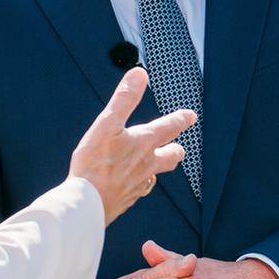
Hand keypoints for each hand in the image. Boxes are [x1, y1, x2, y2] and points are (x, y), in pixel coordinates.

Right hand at [68, 67, 194, 223]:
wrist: (88, 203)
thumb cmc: (95, 164)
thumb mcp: (107, 124)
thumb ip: (124, 99)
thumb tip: (139, 75)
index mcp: (143, 143)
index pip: (168, 128)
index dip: (180, 119)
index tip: (190, 116)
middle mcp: (146, 164)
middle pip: (169, 157)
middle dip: (176, 150)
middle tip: (181, 147)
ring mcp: (137, 184)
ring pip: (155, 174)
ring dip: (160, 167)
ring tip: (160, 164)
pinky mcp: (126, 198)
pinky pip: (139, 190)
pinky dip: (140, 184)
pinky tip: (134, 185)